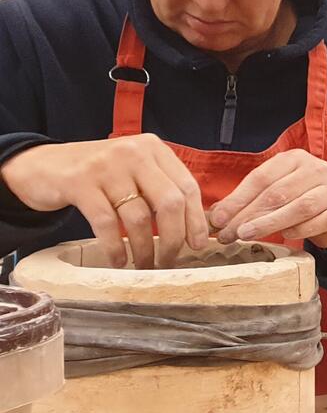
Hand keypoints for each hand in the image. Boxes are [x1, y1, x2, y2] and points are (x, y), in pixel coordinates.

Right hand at [0, 135, 206, 268]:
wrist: (43, 165)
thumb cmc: (98, 174)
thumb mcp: (134, 170)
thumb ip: (160, 188)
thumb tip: (192, 227)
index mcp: (154, 148)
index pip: (188, 186)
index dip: (196, 220)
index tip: (197, 245)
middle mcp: (133, 153)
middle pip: (169, 202)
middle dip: (174, 238)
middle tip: (170, 260)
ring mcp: (106, 167)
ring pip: (139, 217)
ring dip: (144, 248)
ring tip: (145, 264)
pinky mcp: (80, 183)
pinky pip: (106, 224)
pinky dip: (115, 248)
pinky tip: (119, 260)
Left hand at [209, 149, 326, 253]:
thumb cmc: (302, 200)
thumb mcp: (277, 192)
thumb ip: (249, 200)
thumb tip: (216, 216)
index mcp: (295, 158)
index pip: (262, 178)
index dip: (237, 199)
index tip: (218, 219)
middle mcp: (317, 168)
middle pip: (278, 192)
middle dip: (250, 215)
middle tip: (230, 234)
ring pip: (301, 206)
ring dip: (271, 223)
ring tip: (248, 235)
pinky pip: (324, 220)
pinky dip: (304, 229)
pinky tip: (286, 236)